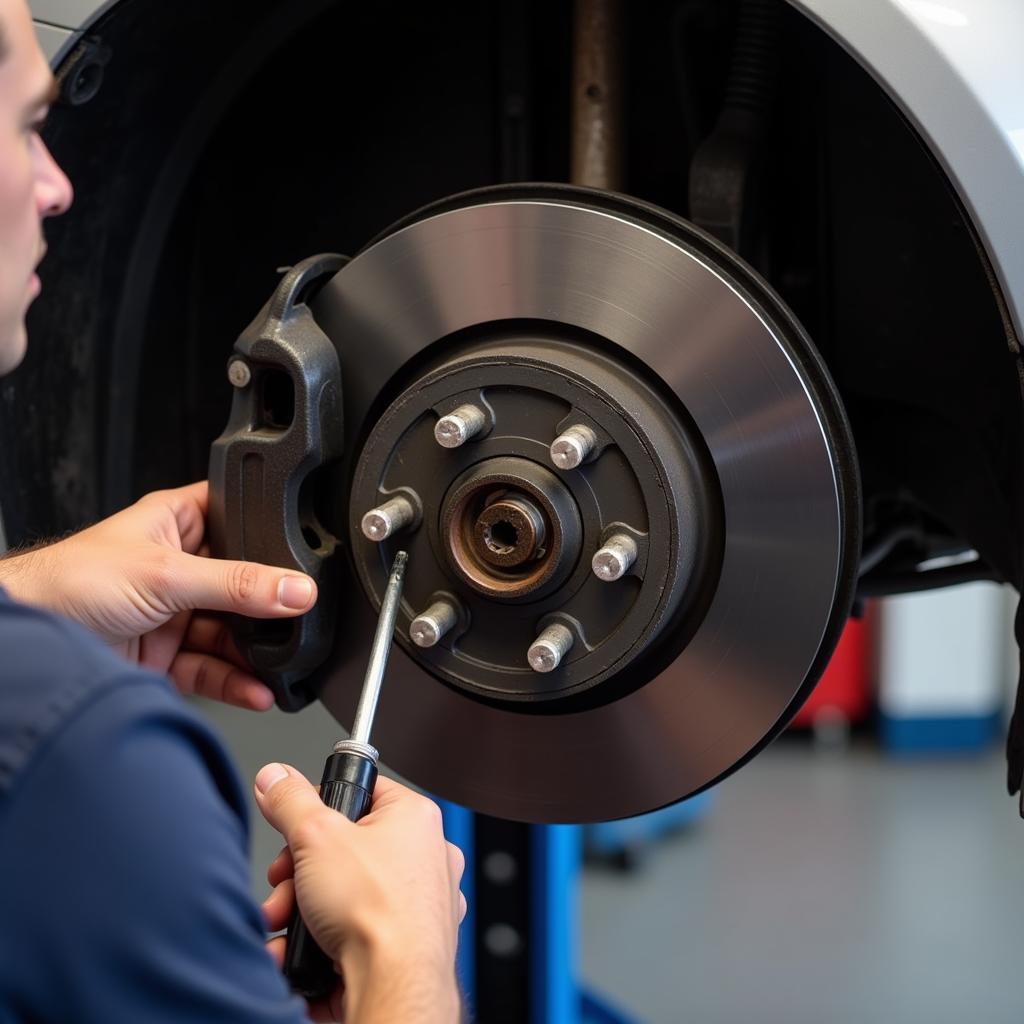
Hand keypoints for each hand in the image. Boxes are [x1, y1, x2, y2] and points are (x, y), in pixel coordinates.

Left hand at [0, 481, 316, 708]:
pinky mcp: (166, 657)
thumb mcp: (166, 573)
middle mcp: (179, 566)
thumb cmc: (68, 581)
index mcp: (177, 523)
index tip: (305, 556)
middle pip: (242, 584)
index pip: (239, 519)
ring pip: (231, 632)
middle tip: (297, 619)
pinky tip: (257, 688)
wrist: (29, 645)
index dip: (270, 532)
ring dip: (256, 651)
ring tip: (281, 663)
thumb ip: (236, 584)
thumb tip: (294, 589)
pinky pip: (214, 668)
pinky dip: (237, 681)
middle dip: (268, 606)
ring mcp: (174, 613)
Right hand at [256, 767, 464, 1023]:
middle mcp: (426, 857)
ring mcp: (421, 903)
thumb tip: (276, 779)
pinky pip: (358, 931)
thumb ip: (291, 801)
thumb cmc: (379, 914)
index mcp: (415, 818)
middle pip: (346, 849)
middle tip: (286, 885)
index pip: (363, 791)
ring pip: (348, 894)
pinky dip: (325, 941)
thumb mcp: (316, 836)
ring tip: (289, 924)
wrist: (395, 988)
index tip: (298, 827)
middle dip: (302, 873)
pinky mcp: (408, 943)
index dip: (321, 809)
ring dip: (306, 909)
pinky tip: (303, 953)